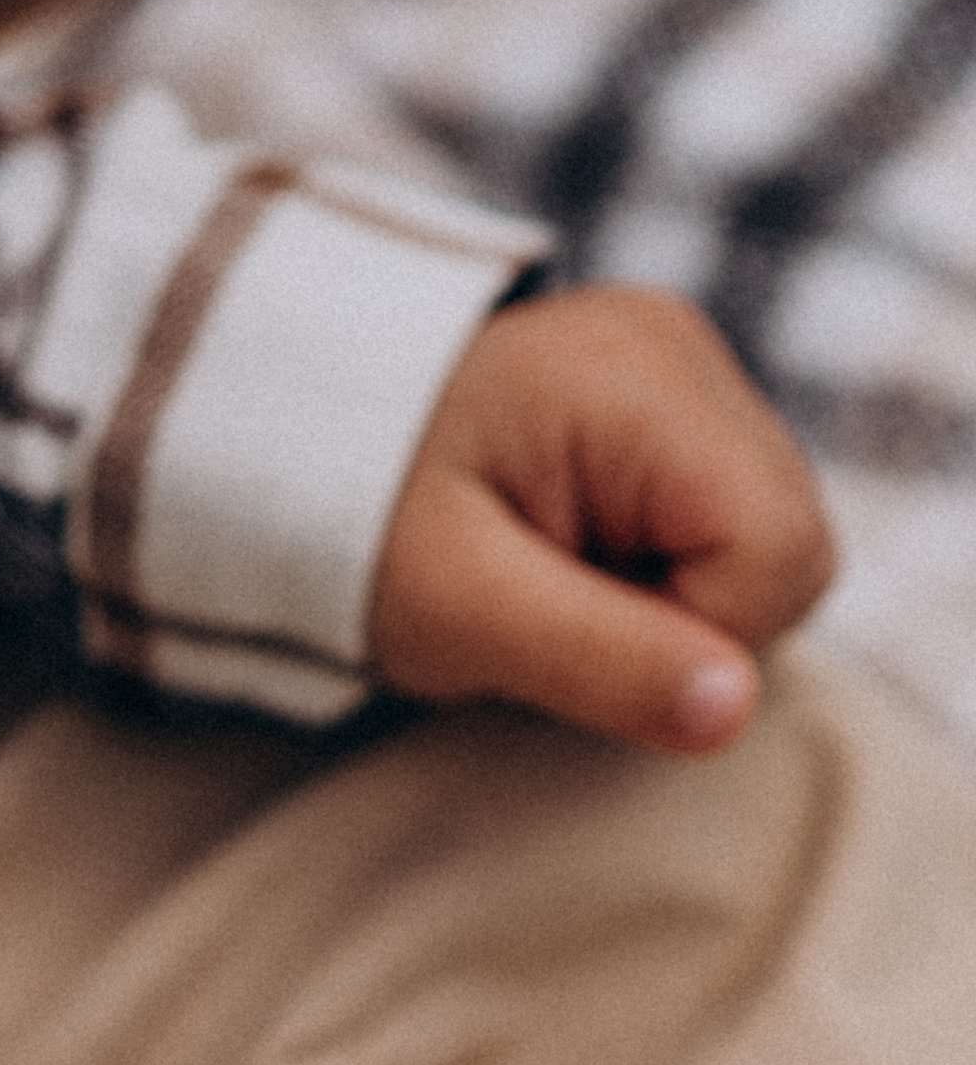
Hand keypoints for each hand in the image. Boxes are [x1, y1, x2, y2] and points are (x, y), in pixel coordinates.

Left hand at [369, 285, 834, 753]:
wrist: (273, 446)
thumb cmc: (349, 524)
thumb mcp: (457, 609)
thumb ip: (599, 659)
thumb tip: (734, 714)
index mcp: (640, 380)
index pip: (780, 553)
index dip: (695, 634)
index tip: (566, 625)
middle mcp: (680, 351)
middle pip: (791, 546)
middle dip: (684, 615)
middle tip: (549, 604)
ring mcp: (676, 367)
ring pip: (762, 543)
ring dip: (665, 595)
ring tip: (546, 575)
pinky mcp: (660, 401)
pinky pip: (717, 521)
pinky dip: (651, 564)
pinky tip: (563, 551)